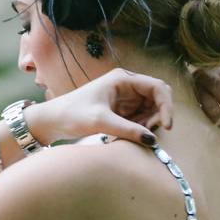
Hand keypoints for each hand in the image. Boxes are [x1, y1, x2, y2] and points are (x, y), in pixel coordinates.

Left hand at [25, 68, 173, 146]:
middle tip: (147, 133)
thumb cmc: (71, 114)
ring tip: (133, 135)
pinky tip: (128, 136)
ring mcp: (126, 98)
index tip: (166, 126)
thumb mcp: (100, 122)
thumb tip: (152, 140)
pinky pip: (142, 119)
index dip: (166, 106)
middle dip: (158, 116)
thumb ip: (127, 130)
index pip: (157, 87)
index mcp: (123, 79)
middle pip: (158, 98)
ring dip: (149, 124)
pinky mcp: (122, 111)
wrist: (52, 120)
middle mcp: (127, 85)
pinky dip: (141, 129)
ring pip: (151, 110)